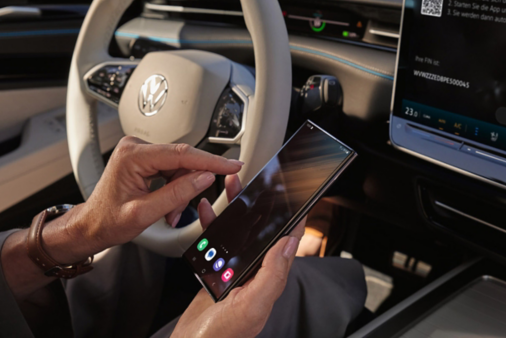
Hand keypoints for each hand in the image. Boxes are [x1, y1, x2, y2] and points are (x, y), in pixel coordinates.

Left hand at [2, 137, 241, 303]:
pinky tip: (167, 205)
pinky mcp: (144, 159)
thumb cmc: (107, 221)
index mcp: (133, 156)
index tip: (233, 165)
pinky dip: (175, 189)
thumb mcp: (144, 214)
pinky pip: (172, 170)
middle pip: (182, 160)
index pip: (183, 154)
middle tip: (179, 211)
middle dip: (189, 186)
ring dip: (181, 191)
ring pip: (180, 167)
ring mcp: (140, 152)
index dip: (212, 161)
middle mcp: (136, 148)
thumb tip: (204, 178)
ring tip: (169, 213)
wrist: (90, 226)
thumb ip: (177, 194)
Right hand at [170, 175, 305, 337]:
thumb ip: (273, 274)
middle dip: (261, 205)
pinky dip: (212, 225)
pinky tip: (209, 211)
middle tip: (259, 182)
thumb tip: (289, 244)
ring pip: (239, 232)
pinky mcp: (215, 271)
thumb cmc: (222, 336)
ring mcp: (234, 271)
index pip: (287, 242)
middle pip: (262, 231)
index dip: (293, 218)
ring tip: (232, 187)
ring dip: (236, 209)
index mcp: (269, 279)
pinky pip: (216, 242)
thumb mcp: (253, 304)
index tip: (296, 195)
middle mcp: (254, 274)